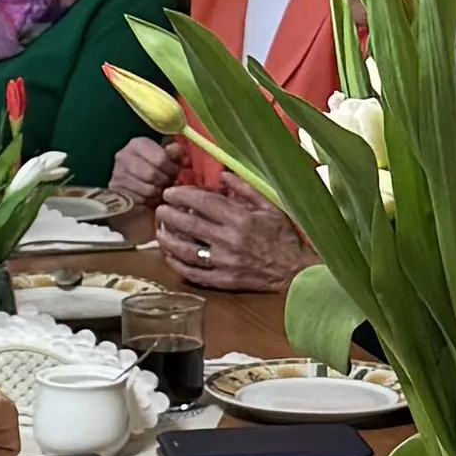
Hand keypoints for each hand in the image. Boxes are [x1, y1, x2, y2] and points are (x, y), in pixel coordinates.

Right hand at [107, 132, 180, 206]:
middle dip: (165, 181)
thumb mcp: (166, 160)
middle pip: (153, 174)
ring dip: (158, 192)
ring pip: (147, 189)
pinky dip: (148, 201)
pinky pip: (140, 200)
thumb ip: (174, 154)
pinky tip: (150, 198)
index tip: (175, 172)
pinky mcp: (116, 192)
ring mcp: (117, 174)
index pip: (161, 158)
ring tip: (159, 190)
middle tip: (168, 183)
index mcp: (137, 144)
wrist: (133, 190)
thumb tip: (177, 150)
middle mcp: (123, 156)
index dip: (172, 168)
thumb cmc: (153, 171)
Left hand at [156, 177, 300, 291]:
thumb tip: (222, 175)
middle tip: (160, 208)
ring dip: (168, 239)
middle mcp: (229, 240)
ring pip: (186, 250)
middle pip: (189, 224)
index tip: (170, 192)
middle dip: (169, 214)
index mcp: (240, 218)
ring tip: (160, 231)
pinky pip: (194, 273)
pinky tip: (169, 256)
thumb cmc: (283, 236)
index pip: (202, 203)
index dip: (182, 195)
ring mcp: (224, 262)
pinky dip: (178, 264)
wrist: (295, 270)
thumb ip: (245, 188)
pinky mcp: (223, 280)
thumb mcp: (270, 206)